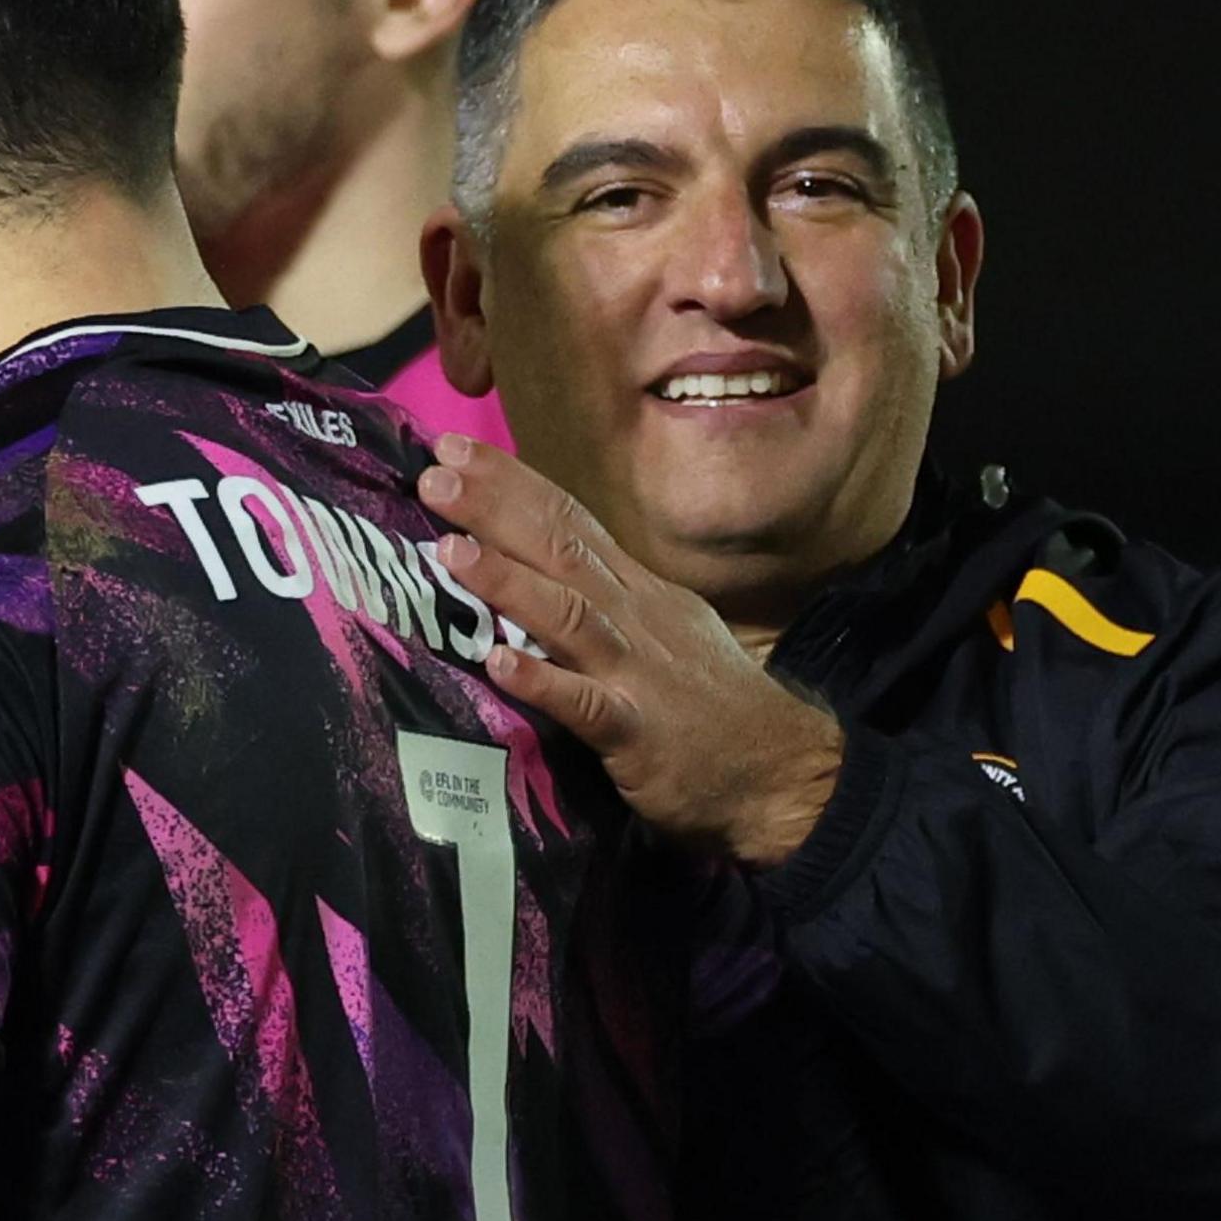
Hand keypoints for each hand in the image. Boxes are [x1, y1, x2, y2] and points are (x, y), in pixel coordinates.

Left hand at [419, 435, 844, 867]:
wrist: (783, 771)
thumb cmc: (711, 707)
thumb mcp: (666, 631)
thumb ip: (605, 600)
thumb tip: (539, 569)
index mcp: (637, 591)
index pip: (571, 522)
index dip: (514, 484)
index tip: (454, 449)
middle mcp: (634, 617)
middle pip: (562, 549)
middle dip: (497, 508)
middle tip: (437, 473)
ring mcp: (636, 671)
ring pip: (568, 614)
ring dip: (508, 581)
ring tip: (450, 551)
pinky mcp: (637, 730)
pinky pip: (584, 703)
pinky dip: (543, 680)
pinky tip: (499, 663)